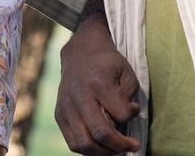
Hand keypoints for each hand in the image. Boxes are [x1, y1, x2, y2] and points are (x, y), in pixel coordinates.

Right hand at [55, 13, 140, 153]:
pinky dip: (88, 149)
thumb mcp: (125, 71)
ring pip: (83, 144)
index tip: (135, 110)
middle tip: (131, 146)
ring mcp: (66, 106)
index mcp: (99, 82)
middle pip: (100, 134)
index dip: (132, 115)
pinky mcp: (59, 113)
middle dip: (119, 146)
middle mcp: (79, 95)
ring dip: (103, 153)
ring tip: (115, 149)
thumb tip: (126, 120)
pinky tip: (100, 145)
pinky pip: (72, 142)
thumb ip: (129, 96)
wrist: (80, 50)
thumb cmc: (107, 62)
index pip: (120, 114)